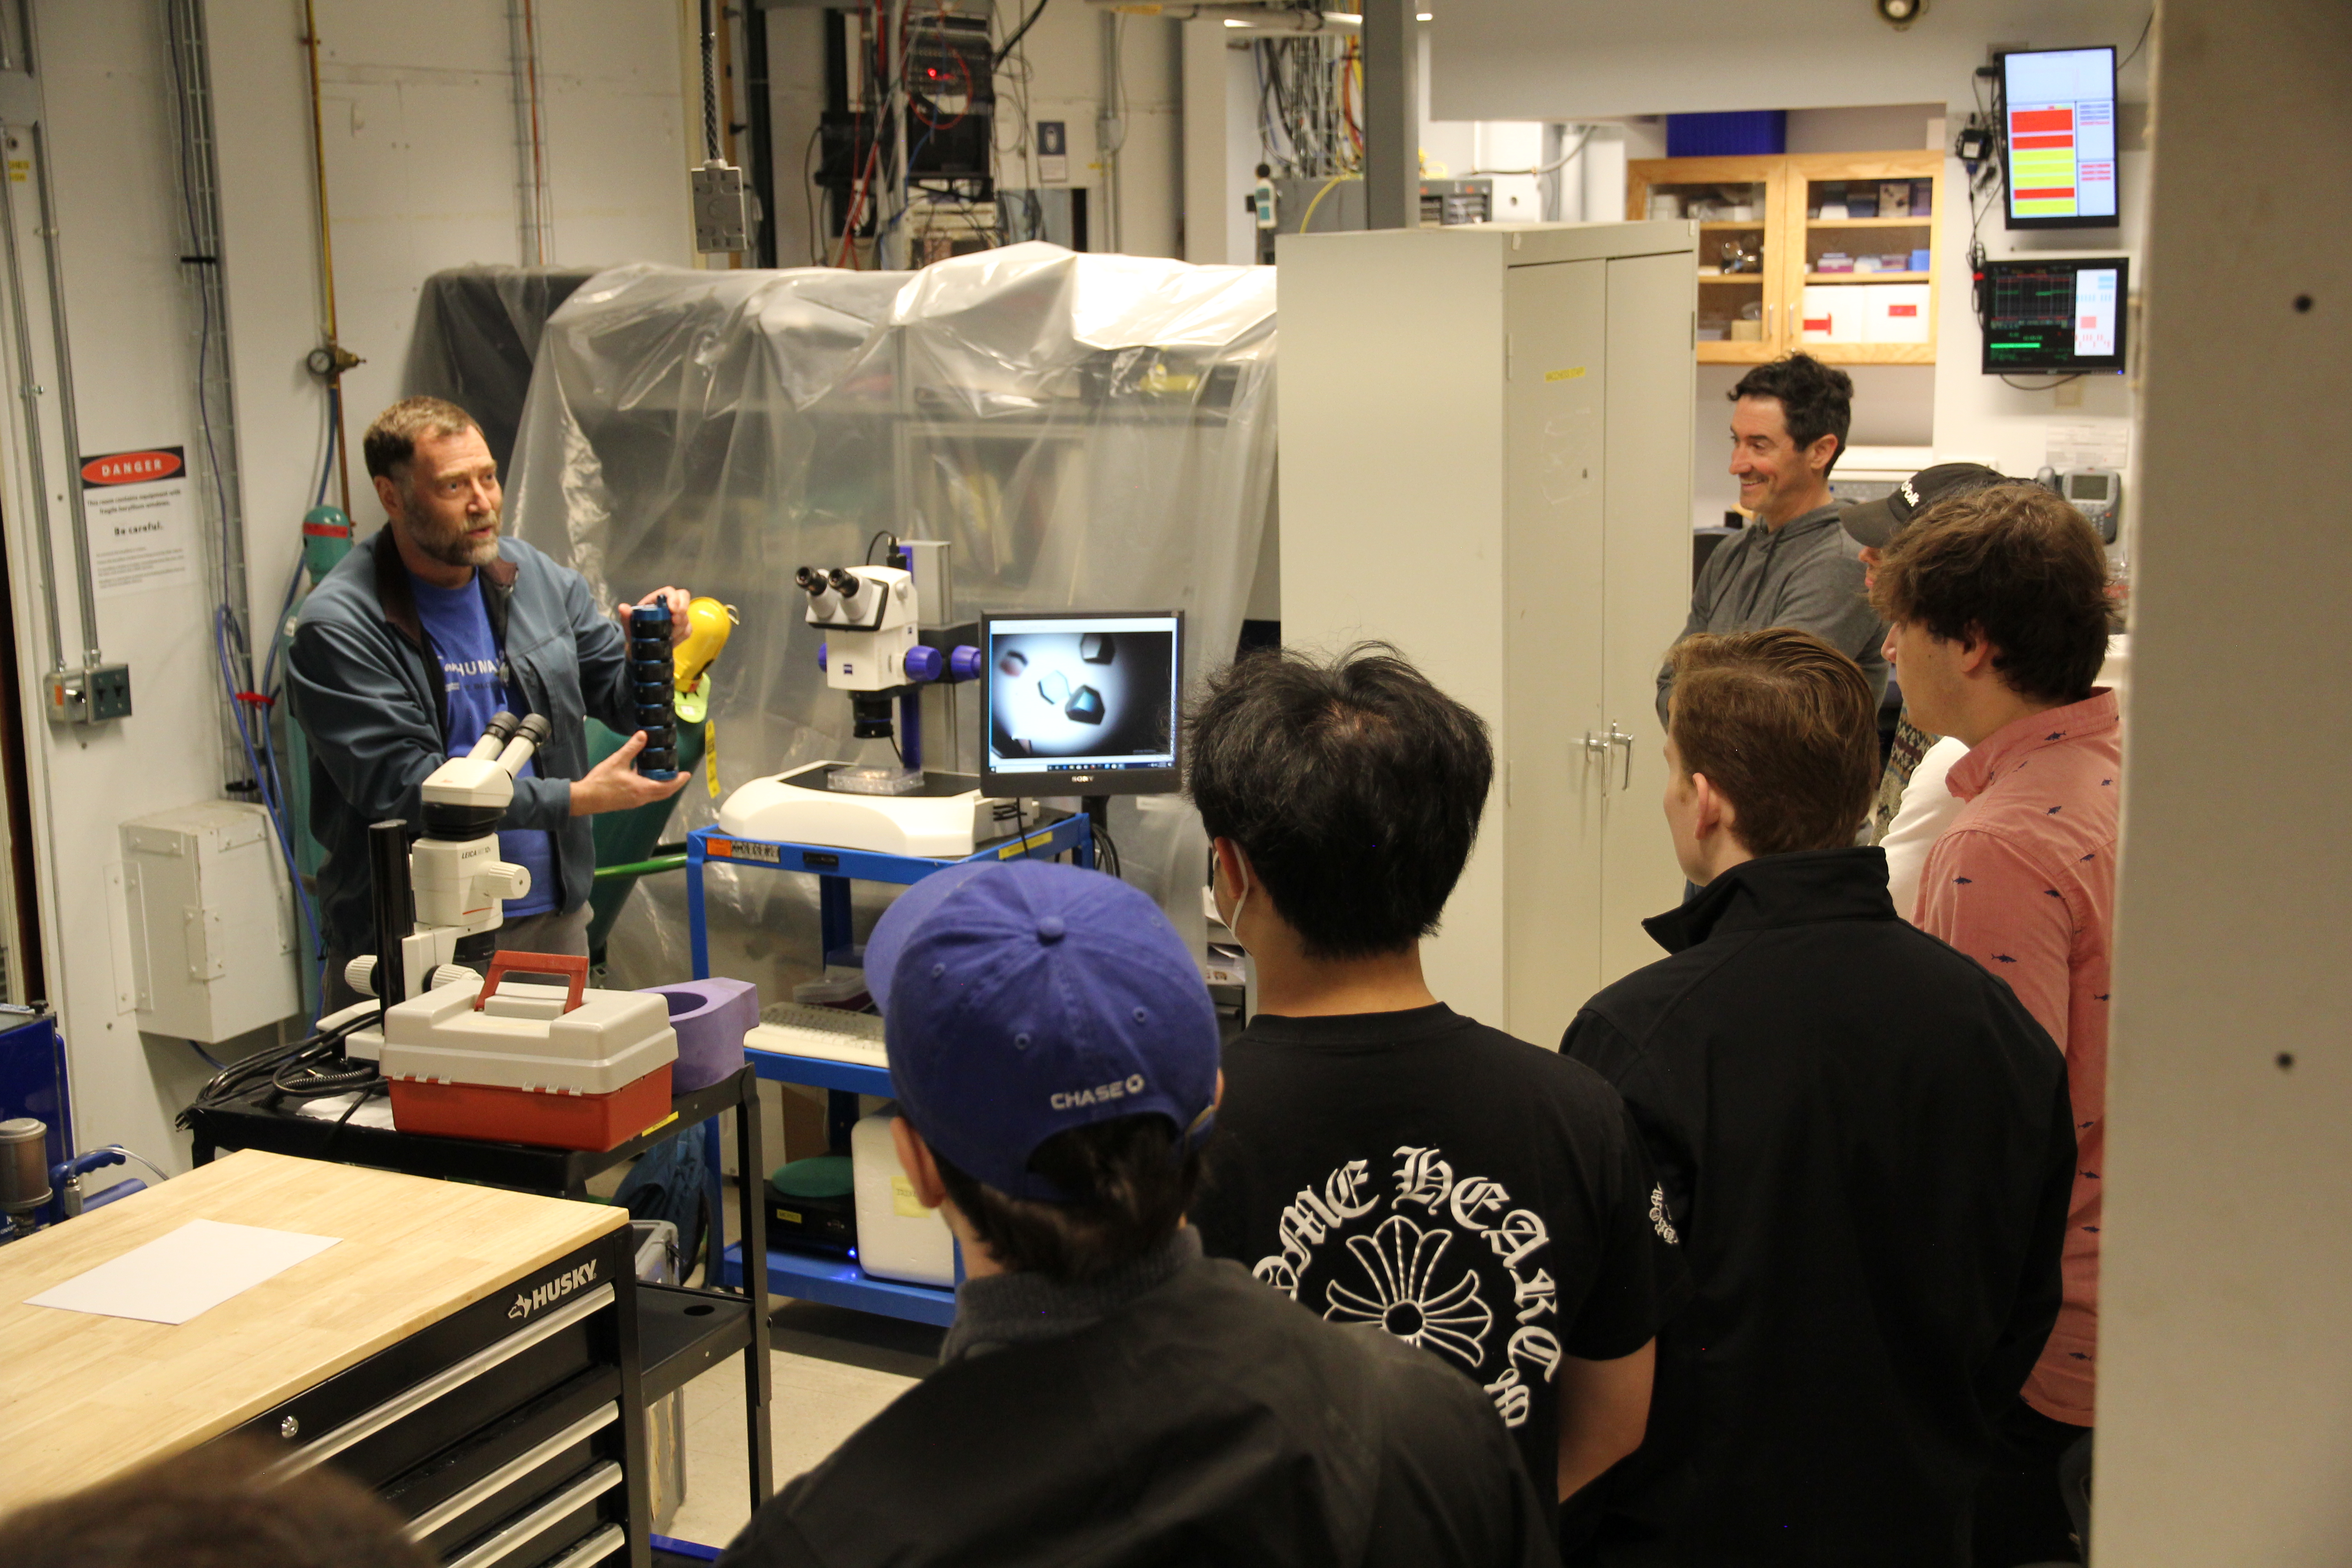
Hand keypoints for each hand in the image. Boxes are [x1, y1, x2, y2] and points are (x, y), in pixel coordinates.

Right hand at [569, 730, 691, 815]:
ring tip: (665, 774)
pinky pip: (646, 795)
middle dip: (674, 784)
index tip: (687, 774)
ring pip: (655, 795)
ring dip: (663, 786)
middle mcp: (642, 798)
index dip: (679, 780)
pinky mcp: (628, 802)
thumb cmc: (601, 781)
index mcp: (643, 789)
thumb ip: (632, 748)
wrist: (585, 799)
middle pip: (664, 793)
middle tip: (680, 775)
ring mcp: (635, 802)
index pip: (668, 786)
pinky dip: (652, 788)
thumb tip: (643, 735)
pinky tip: (646, 778)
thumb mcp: (617, 761)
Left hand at [617, 587, 692, 643]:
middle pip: (683, 596)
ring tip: (668, 635)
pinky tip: (672, 640)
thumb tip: (623, 607)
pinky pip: (688, 629)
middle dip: (682, 609)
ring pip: (686, 616)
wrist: (642, 650)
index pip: (668, 591)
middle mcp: (668, 606)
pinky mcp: (682, 628)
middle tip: (675, 622)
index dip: (673, 598)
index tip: (672, 610)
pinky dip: (681, 635)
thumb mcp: (629, 625)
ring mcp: (677, 616)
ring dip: (679, 626)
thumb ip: (626, 616)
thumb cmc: (636, 633)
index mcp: (655, 601)